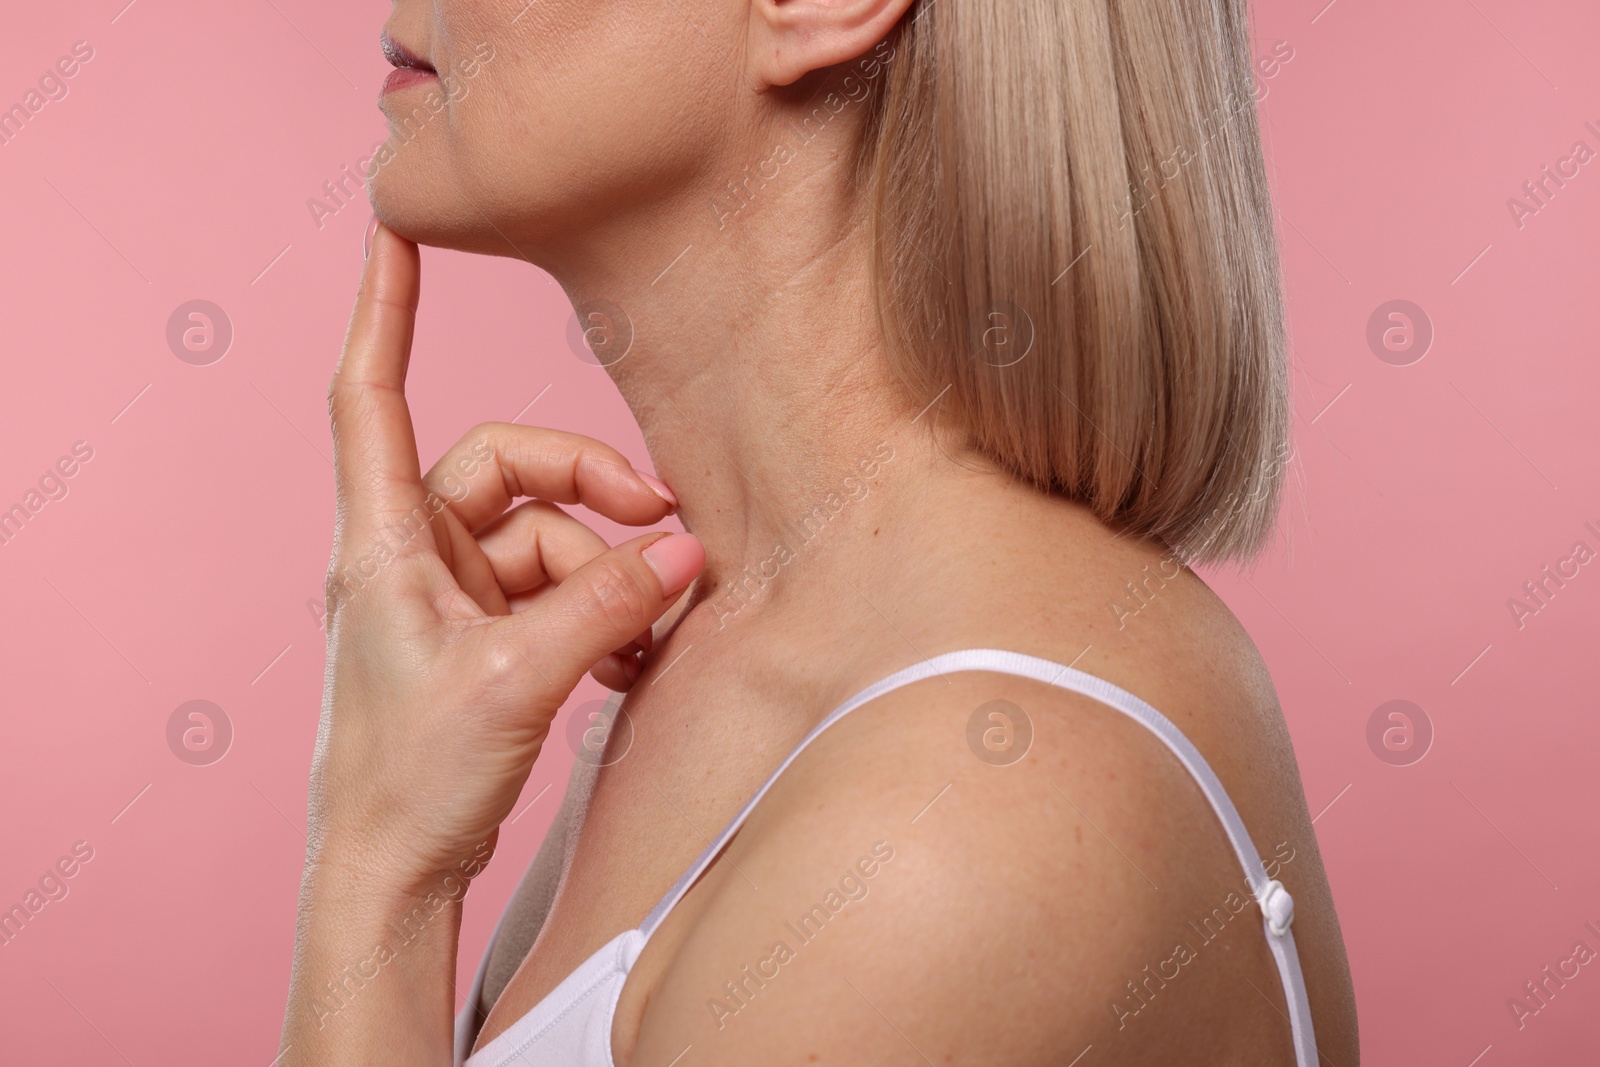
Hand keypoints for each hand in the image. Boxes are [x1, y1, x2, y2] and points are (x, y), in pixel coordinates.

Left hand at [310, 222, 703, 899]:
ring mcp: (451, 593)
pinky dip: (599, 612)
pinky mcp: (483, 633)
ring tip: (643, 639)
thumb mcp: (514, 679)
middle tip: (664, 533)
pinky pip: (557, 590)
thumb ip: (602, 606)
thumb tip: (681, 552)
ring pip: (550, 540)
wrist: (393, 873)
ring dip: (607, 579)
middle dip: (592, 497)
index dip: (385, 308)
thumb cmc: (409, 778)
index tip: (394, 231)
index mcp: (384, 540)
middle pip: (511, 469)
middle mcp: (414, 551)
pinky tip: (626, 662)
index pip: (371, 395)